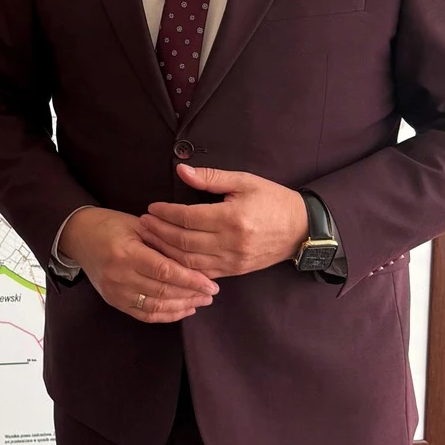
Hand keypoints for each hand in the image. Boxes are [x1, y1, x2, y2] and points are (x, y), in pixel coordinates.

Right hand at [58, 207, 219, 322]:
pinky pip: (145, 314)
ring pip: (156, 306)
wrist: (79, 236)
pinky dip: (167, 314)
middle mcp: (118, 276)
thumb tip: (195, 259)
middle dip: (191, 294)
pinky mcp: (114, 301)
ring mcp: (114, 292)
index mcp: (125, 254)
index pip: (165, 272)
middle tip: (212, 293)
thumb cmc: (110, 225)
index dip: (190, 280)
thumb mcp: (138, 225)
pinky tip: (184, 309)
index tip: (211, 284)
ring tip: (201, 301)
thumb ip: (164, 242)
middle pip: (162, 291)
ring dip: (182, 306)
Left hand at [139, 165, 308, 277]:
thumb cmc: (272, 200)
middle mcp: (231, 243)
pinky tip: (167, 258)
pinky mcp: (234, 271)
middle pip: (183, 241)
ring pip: (188, 261)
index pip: (188, 218)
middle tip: (143, 223)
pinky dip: (181, 267)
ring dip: (164, 251)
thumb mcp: (244, 181)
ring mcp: (233, 261)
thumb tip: (181, 171)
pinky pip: (201, 273)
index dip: (166, 213)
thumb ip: (211, 178)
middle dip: (158, 232)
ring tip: (149, 238)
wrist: (301, 229)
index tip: (151, 208)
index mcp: (233, 218)